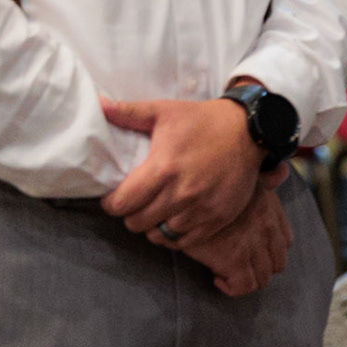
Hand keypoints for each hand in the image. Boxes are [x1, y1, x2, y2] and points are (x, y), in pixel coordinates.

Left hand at [99, 96, 259, 247]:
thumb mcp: (164, 111)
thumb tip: (98, 105)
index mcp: (164, 168)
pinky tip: (173, 219)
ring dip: (152, 225)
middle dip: (130, 214)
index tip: (114, 197)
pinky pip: (183, 242)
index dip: (112, 203)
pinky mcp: (217, 219)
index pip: (123, 203)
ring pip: (159, 235)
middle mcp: (182, 193)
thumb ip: (128, 112)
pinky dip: (173, 235)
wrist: (249, 131)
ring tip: (154, 211)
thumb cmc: (202, 120)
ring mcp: (201, 209)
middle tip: (135, 203)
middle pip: (137, 223)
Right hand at [184, 170, 295, 296]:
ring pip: (262, 278)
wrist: (186, 196)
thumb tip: (283, 172)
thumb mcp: (243, 176)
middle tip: (240, 266)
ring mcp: (252, 245)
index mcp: (270, 208)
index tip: (253, 252)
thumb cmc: (210, 185)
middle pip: (278, 263)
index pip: (285, 240)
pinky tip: (217, 278)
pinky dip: (232, 288)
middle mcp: (267, 227)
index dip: (271, 251)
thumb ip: (266, 178)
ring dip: (246, 279)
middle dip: (260, 268)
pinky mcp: (233, 259)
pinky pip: (243, 287)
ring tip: (226, 272)